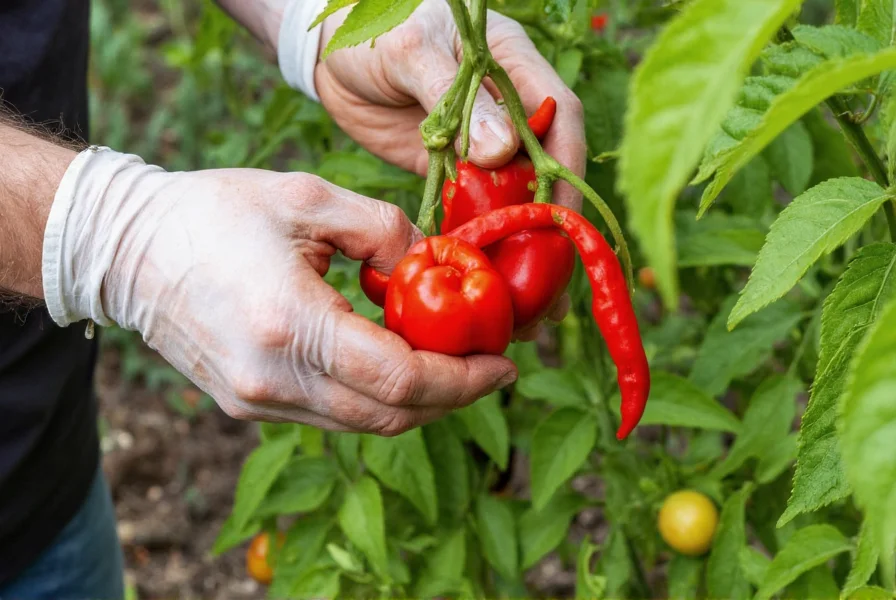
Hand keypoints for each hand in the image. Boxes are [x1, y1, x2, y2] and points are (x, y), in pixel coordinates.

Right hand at [44, 148, 516, 433]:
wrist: (127, 249)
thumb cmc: (213, 213)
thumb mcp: (308, 198)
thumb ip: (384, 230)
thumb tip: (434, 263)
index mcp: (291, 326)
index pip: (402, 379)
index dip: (464, 379)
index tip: (505, 362)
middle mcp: (274, 382)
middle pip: (391, 416)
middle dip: (453, 396)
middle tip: (489, 364)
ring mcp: (258, 402)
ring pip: (365, 423)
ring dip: (418, 400)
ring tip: (450, 362)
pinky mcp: (249, 406)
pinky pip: (333, 415)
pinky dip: (376, 397)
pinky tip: (393, 360)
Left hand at [310, 1, 586, 339]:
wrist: (328, 52)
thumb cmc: (372, 30)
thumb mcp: (411, 52)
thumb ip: (458, 98)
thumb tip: (503, 152)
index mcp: (514, 66)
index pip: (560, 119)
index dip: (567, 170)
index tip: (559, 221)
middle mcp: (509, 108)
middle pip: (547, 172)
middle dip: (551, 230)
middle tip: (549, 289)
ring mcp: (483, 143)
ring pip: (516, 200)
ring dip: (521, 251)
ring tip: (526, 311)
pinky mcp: (455, 170)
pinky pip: (476, 212)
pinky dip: (483, 247)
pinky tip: (485, 286)